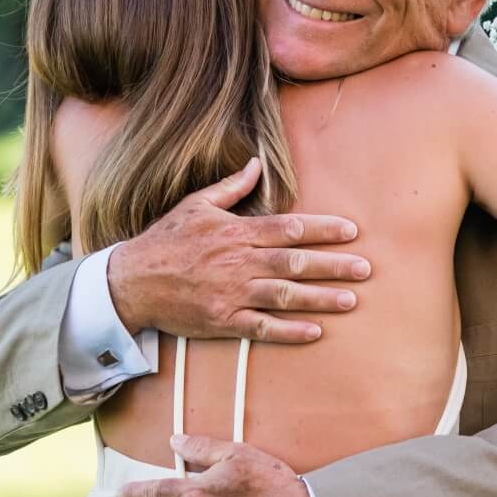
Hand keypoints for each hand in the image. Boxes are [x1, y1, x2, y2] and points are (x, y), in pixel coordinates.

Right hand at [105, 158, 370, 344]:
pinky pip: (262, 328)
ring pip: (285, 296)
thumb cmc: (165, 241)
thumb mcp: (195, 204)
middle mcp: (238, 263)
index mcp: (236, 232)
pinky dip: (289, 331)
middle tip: (365, 269)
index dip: (322, 230)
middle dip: (333, 265)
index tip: (351, 231)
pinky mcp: (222, 321)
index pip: (289, 228)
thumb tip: (257, 164)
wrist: (131, 282)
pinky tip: (315, 332)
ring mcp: (232, 294)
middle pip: (295, 263)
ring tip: (350, 300)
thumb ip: (230, 188)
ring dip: (320, 298)